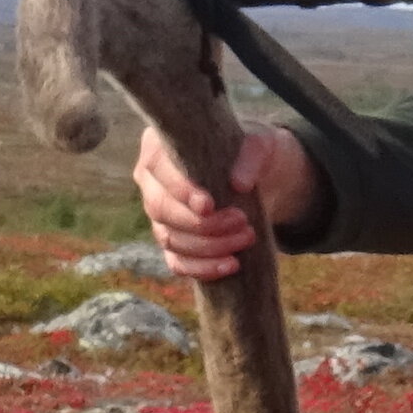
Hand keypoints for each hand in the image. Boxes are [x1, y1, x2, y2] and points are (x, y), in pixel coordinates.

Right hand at [131, 120, 315, 280]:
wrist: (259, 177)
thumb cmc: (251, 153)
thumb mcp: (261, 144)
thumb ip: (252, 155)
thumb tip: (239, 184)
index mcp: (159, 148)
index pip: (158, 170)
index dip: (181, 191)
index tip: (209, 205)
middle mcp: (151, 182)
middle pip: (161, 209)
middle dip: (202, 223)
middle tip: (241, 221)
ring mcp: (160, 215)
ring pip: (170, 239)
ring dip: (209, 246)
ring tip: (246, 238)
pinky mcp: (173, 241)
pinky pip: (177, 262)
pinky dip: (203, 268)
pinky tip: (231, 265)